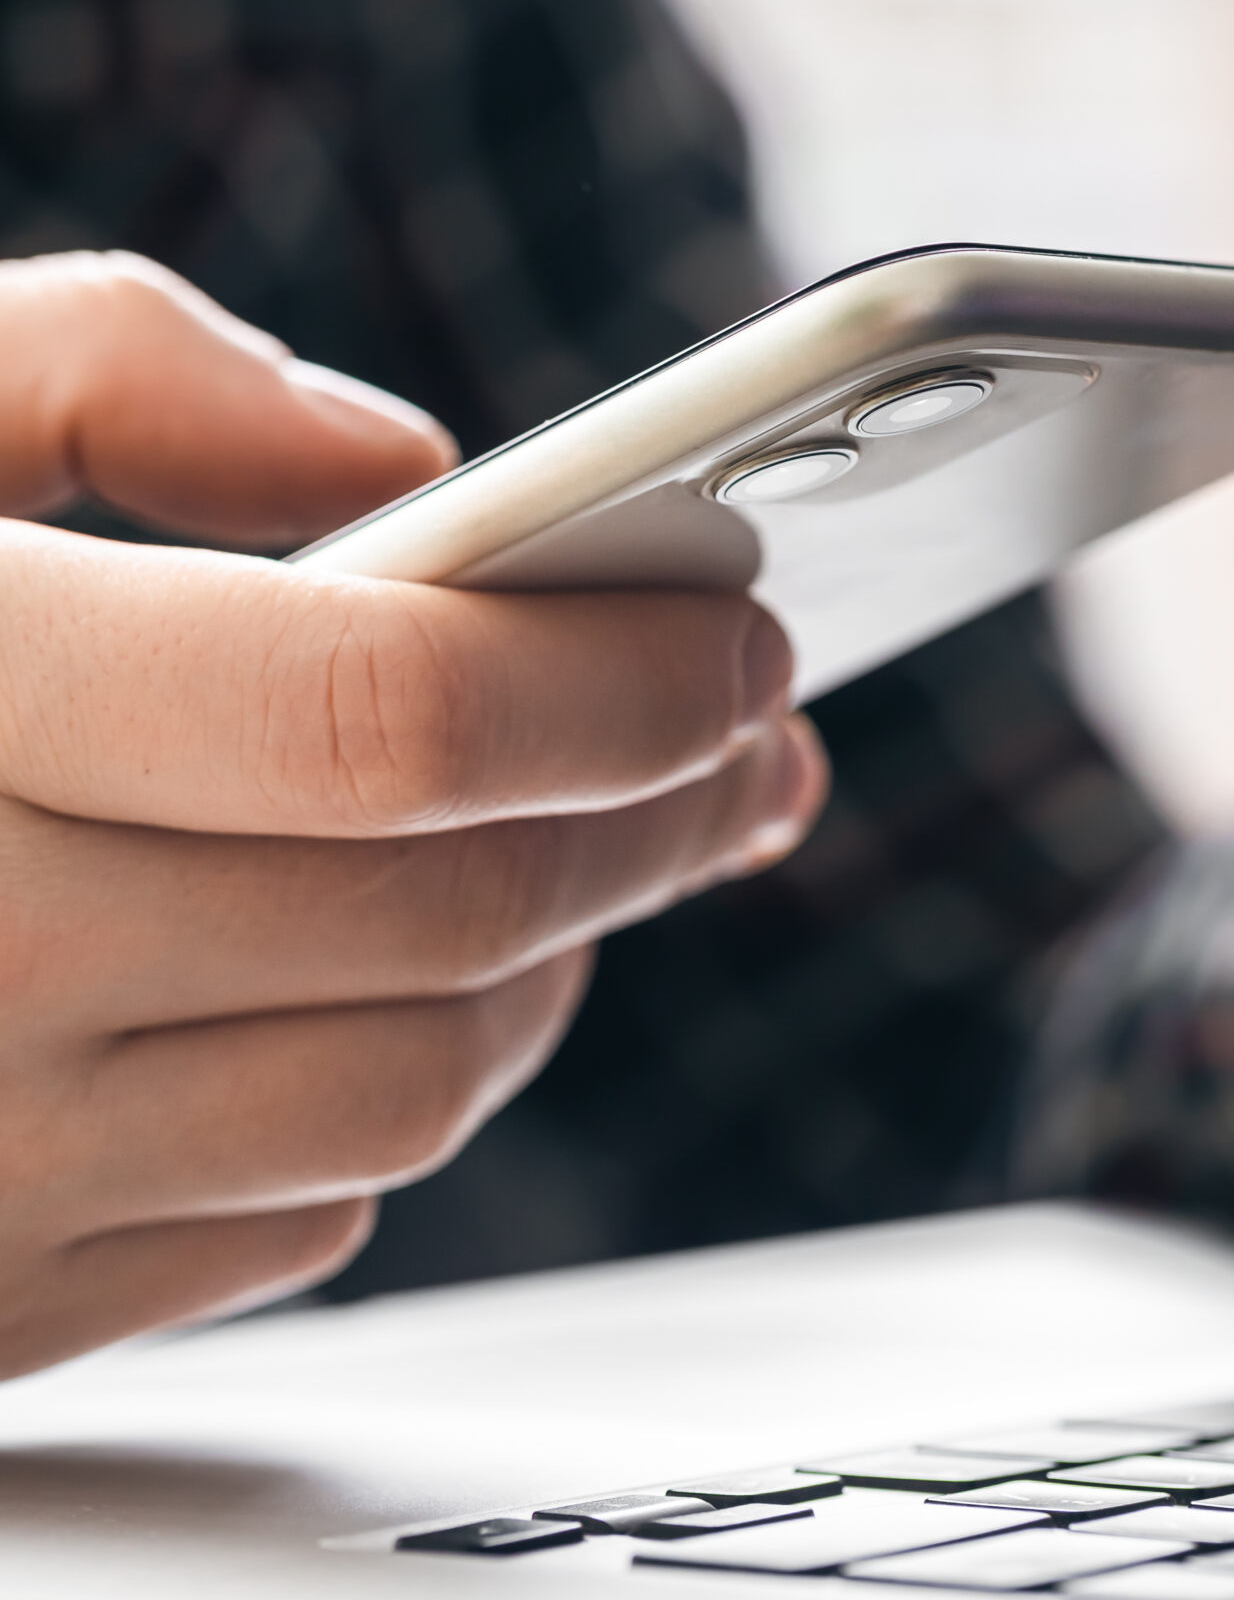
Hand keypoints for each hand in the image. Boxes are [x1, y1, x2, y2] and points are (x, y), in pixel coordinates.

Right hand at [0, 253, 823, 1374]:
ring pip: (410, 1095)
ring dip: (554, 962)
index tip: (740, 624)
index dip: (611, 671)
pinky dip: (395, 1097)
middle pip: (446, 912)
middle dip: (653, 807)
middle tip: (746, 724)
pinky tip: (405, 983)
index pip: (381, 716)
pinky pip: (288, 1228)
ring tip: (607, 845)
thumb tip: (406, 468)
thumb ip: (120, 371)